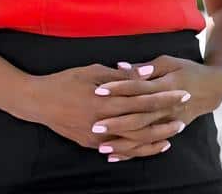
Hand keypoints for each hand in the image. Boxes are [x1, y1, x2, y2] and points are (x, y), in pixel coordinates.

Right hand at [21, 63, 191, 155]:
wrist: (38, 102)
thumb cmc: (66, 80)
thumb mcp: (93, 71)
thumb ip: (121, 75)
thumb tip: (146, 73)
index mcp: (106, 100)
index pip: (144, 99)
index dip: (165, 97)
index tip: (182, 93)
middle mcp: (104, 121)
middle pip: (143, 124)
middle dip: (164, 122)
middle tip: (183, 119)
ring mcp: (98, 136)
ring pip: (133, 143)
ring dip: (154, 140)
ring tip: (171, 136)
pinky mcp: (91, 144)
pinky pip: (119, 150)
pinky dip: (135, 150)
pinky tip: (148, 147)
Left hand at [91, 56, 221, 161]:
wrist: (212, 88)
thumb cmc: (187, 70)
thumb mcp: (169, 62)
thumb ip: (146, 67)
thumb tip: (121, 67)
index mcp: (166, 85)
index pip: (139, 88)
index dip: (119, 88)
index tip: (99, 90)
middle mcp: (168, 107)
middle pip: (139, 116)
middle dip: (117, 122)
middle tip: (95, 125)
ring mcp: (170, 121)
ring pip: (144, 135)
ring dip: (123, 142)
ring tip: (101, 146)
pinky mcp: (171, 130)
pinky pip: (150, 144)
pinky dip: (133, 151)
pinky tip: (116, 156)